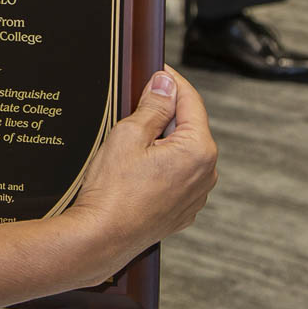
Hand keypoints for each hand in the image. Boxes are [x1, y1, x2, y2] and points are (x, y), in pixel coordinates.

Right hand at [66, 67, 216, 280]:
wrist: (102, 237)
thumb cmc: (112, 189)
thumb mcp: (129, 134)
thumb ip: (153, 106)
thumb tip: (165, 84)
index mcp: (198, 150)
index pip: (190, 101)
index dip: (171, 82)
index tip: (156, 71)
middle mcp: (206, 174)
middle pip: (189, 127)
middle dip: (165, 114)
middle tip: (134, 108)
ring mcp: (196, 195)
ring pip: (183, 152)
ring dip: (163, 141)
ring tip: (132, 144)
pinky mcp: (183, 210)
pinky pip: (178, 176)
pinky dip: (162, 165)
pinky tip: (137, 170)